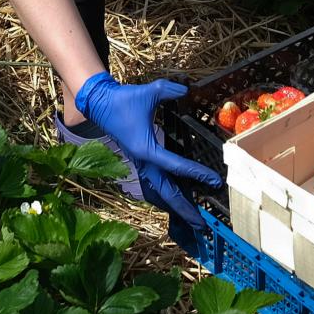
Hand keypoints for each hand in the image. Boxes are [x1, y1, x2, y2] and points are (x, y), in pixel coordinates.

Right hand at [74, 72, 221, 228]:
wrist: (100, 104)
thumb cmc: (123, 100)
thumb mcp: (148, 92)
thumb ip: (168, 90)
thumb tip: (186, 89)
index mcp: (146, 150)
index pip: (176, 166)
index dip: (196, 173)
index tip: (213, 181)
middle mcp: (144, 162)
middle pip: (167, 192)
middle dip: (184, 209)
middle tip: (202, 224)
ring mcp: (141, 163)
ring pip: (161, 190)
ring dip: (177, 205)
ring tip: (194, 218)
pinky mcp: (140, 161)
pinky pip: (157, 182)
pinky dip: (169, 193)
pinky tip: (180, 197)